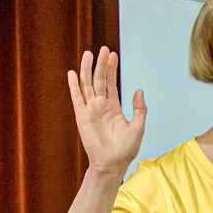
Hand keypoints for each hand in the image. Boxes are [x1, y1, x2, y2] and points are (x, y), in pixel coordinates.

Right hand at [67, 47, 146, 177]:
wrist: (112, 164)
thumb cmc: (126, 150)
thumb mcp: (138, 127)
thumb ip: (139, 109)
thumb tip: (139, 90)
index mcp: (113, 107)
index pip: (111, 83)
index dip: (112, 69)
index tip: (113, 54)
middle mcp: (100, 106)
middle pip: (99, 80)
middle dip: (102, 64)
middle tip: (104, 49)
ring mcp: (90, 110)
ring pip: (87, 85)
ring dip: (87, 70)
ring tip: (89, 54)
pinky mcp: (82, 116)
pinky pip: (77, 98)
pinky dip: (74, 86)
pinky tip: (72, 73)